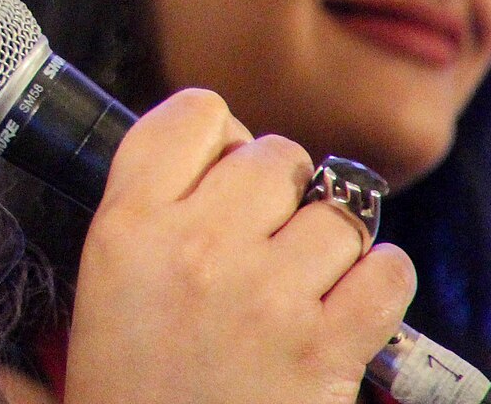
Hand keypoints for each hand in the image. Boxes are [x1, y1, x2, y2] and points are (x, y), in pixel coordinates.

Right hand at [64, 89, 415, 403]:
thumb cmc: (130, 383)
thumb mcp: (103, 277)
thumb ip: (148, 202)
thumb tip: (217, 144)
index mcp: (128, 223)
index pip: (193, 113)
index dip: (218, 134)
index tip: (221, 166)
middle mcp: (197, 246)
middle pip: (276, 154)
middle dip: (281, 185)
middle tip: (266, 230)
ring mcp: (267, 294)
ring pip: (338, 212)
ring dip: (332, 239)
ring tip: (306, 274)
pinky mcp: (328, 346)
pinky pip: (388, 270)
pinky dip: (380, 280)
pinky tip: (349, 301)